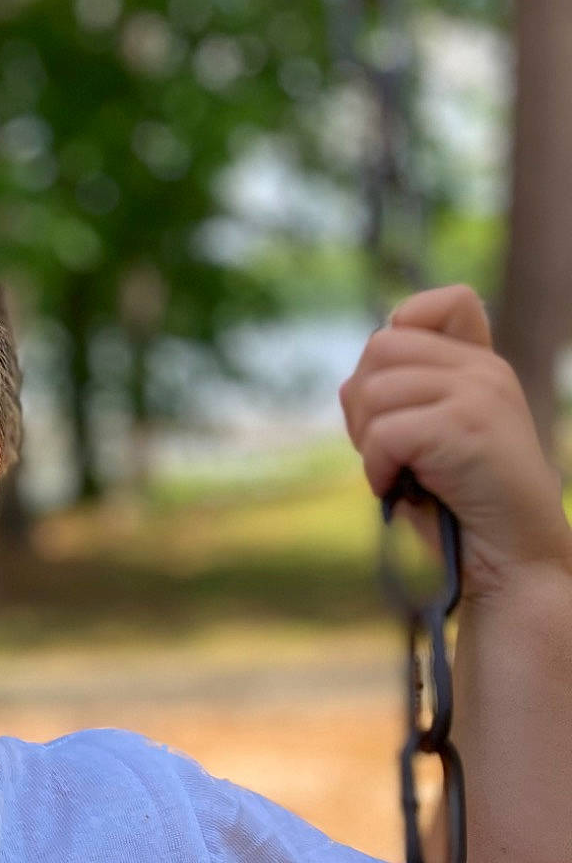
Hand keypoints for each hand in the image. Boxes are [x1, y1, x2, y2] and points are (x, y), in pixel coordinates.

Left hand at [338, 286, 571, 599]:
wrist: (512, 559)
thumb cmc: (462, 509)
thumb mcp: (432, 441)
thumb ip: (403, 400)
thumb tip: (350, 384)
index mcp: (482, 366)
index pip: (439, 303)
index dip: (397, 337)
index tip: (397, 398)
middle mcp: (484, 370)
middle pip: (381, 346)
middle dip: (363, 402)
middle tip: (384, 450)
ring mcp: (479, 394)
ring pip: (374, 389)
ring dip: (366, 440)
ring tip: (394, 473)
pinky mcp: (466, 428)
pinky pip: (384, 432)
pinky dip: (376, 468)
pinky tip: (396, 491)